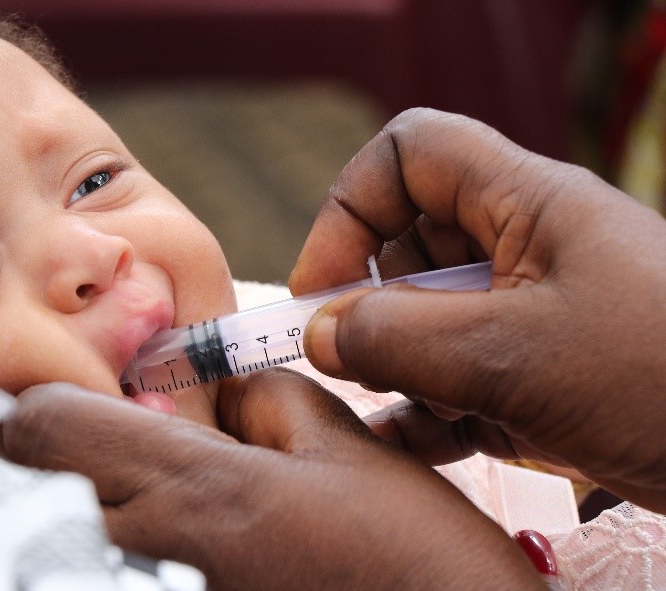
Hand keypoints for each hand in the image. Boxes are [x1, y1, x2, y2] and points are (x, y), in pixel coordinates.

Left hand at [3, 371, 542, 590]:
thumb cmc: (412, 563)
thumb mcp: (349, 454)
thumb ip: (268, 401)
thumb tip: (221, 395)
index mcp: (190, 488)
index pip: (43, 425)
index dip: (45, 402)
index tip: (65, 401)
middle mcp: (144, 558)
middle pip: (27, 488)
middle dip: (45, 461)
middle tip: (91, 452)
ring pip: (49, 544)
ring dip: (70, 514)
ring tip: (134, 507)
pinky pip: (98, 577)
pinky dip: (106, 555)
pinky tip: (163, 550)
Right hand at [289, 108, 665, 511]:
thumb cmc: (664, 378)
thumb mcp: (514, 355)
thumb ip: (401, 339)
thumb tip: (320, 333)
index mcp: (525, 204)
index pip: (410, 155)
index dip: (351, 206)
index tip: (323, 283)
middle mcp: (522, 249)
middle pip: (409, 242)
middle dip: (366, 300)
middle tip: (343, 359)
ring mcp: (529, 315)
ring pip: (427, 317)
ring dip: (393, 363)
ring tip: (389, 407)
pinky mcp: (538, 375)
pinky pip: (455, 376)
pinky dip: (425, 409)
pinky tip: (410, 444)